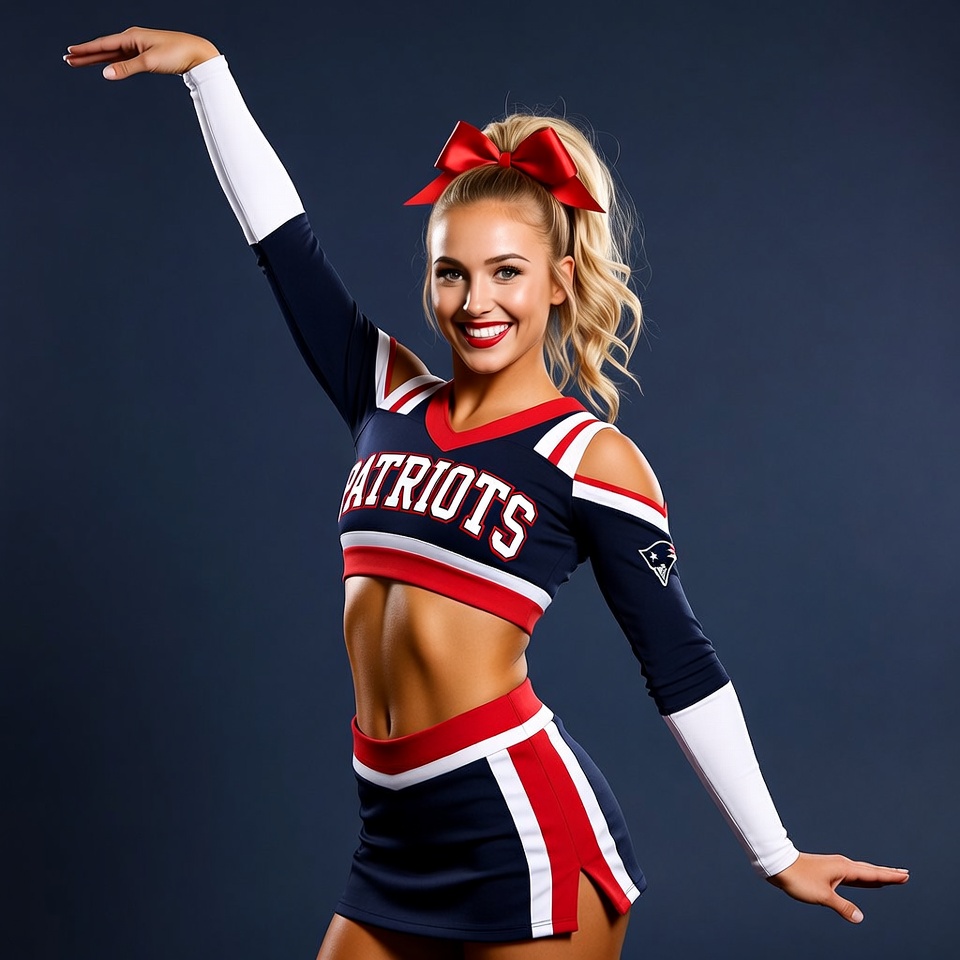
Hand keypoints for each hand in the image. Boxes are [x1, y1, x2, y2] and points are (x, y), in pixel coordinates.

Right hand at [63, 26, 219, 79]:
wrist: (197, 54)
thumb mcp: (149, 62)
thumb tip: (106, 73)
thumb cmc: (176, 54)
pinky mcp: (146, 55)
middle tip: (68, 59)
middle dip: (86, 54)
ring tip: (80, 61)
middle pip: (104, 48)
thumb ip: (127, 68)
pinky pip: (123, 58)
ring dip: (96, 58)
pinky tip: (105, 65)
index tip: (70, 53)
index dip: (86, 49)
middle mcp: (133, 39)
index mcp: (131, 37)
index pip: (103, 44)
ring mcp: (139, 46)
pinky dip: (112, 61)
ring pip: (112, 53)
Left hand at [766, 852, 908, 922]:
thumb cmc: (799, 878)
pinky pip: (852, 875)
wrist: (779, 865)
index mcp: (844, 869)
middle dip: (887, 874)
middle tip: (903, 874)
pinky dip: (862, 878)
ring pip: (861, 872)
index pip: (872, 874)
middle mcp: (842, 865)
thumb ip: (843, 907)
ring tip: (889, 877)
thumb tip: (860, 917)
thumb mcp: (823, 896)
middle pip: (870, 871)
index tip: (905, 875)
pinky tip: (864, 881)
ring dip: (875, 875)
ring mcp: (835, 867)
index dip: (889, 876)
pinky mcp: (828, 871)